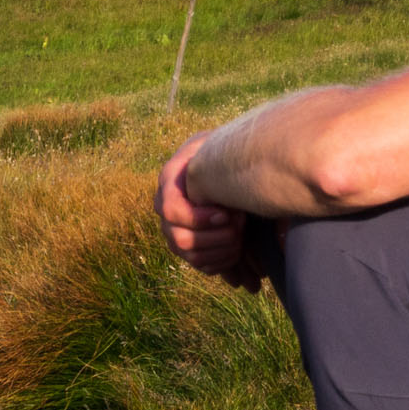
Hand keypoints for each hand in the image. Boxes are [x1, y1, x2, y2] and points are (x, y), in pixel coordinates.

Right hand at [155, 132, 250, 285]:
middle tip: (240, 224)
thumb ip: (206, 151)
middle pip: (181, 240)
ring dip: (223, 249)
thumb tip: (205, 178)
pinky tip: (239, 247)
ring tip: (242, 234)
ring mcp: (176, 233)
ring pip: (192, 256)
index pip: (170, 211)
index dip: (198, 218)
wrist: (228, 168)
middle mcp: (166, 212)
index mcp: (167, 183)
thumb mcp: (212, 143)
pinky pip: (203, 266)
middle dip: (216, 237)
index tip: (226, 214)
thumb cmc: (222, 152)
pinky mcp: (190, 249)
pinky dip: (224, 261)